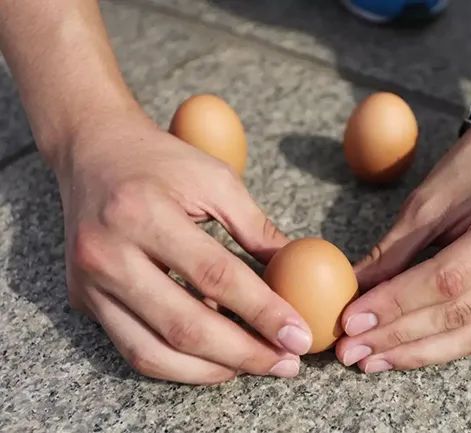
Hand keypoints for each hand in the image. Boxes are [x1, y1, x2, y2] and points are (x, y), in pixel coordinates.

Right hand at [58, 109, 311, 383]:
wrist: (94, 151)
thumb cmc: (162, 161)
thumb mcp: (216, 179)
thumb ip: (256, 229)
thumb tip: (296, 276)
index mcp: (144, 213)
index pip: (215, 276)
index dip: (263, 311)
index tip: (299, 337)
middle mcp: (108, 253)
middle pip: (183, 325)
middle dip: (244, 354)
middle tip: (286, 364)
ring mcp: (90, 283)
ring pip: (152, 352)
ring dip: (211, 371)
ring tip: (255, 366)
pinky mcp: (84, 300)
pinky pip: (133, 349)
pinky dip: (178, 364)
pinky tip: (214, 358)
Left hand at [336, 117, 470, 371]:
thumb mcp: (427, 201)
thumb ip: (393, 252)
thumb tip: (351, 292)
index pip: (448, 280)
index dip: (396, 304)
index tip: (352, 321)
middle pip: (460, 314)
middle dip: (399, 337)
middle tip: (351, 349)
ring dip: (416, 352)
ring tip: (370, 360)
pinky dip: (441, 346)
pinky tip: (404, 353)